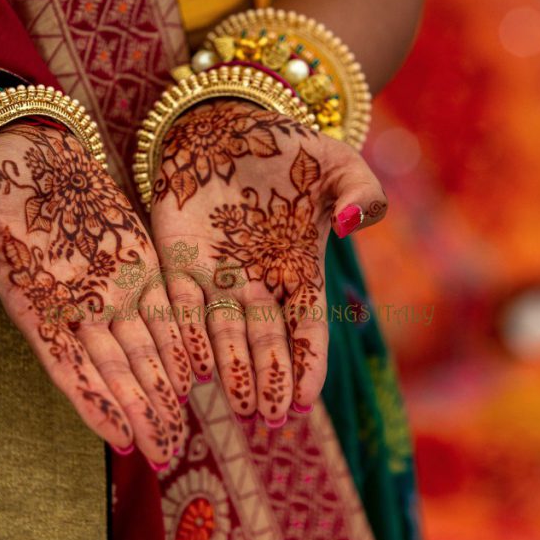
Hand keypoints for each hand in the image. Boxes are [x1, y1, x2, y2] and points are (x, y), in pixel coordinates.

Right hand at [0, 124, 191, 466]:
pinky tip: (197, 371)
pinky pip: (163, 305)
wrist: (27, 150)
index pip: (67, 364)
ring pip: (143, 346)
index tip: (120, 439)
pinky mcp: (135, 257)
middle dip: (139, 411)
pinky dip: (179, 338)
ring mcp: (108, 284)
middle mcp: (77, 305)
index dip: (94, 402)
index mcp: (35, 303)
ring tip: (182, 428)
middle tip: (164, 453)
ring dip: (163, 388)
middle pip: (114, 368)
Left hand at [149, 101, 386, 421]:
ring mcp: (217, 275)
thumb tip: (353, 224)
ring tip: (239, 405)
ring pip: (222, 332)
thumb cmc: (290, 147)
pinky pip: (179, 304)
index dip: (308, 363)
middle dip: (270, 379)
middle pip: (265, 340)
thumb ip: (360, 192)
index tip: (306, 399)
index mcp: (299, 269)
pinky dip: (185, 334)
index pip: (307, 326)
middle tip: (271, 417)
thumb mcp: (339, 163)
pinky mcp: (178, 260)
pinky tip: (189, 366)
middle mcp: (258, 282)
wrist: (229, 122)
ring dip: (230, 369)